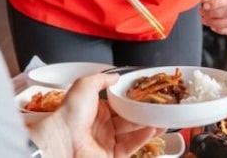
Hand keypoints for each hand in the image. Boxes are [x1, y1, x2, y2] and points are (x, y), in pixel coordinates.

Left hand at [31, 73, 163, 157]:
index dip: (133, 100)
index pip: (119, 103)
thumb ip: (101, 79)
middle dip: (144, 113)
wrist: (62, 140)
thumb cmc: (70, 113)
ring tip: (163, 118)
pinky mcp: (112, 155)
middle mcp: (102, 126)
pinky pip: (131, 146)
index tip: (146, 95)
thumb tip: (116, 76)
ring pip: (133, 133)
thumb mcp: (84, 85)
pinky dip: (143, 138)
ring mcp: (107, 141)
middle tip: (159, 107)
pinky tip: (153, 129)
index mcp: (94, 109)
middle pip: (128, 118)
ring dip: (148, 125)